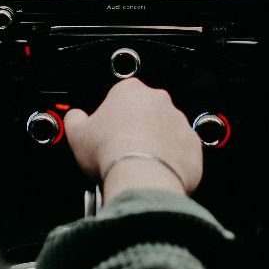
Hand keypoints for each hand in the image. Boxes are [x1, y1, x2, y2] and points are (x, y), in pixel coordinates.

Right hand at [63, 78, 203, 200]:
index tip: (105, 132)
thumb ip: (75, 119)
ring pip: (165, 131)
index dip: (111, 115)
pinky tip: (155, 172)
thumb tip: (75, 117)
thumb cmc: (110, 152)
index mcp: (130, 91)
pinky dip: (172, 161)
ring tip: (138, 164)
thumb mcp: (77, 133)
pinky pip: (182, 151)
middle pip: (145, 111)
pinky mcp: (193, 145)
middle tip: (120, 149)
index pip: (119, 95)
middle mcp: (159, 101)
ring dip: (154, 143)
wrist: (141, 178)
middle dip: (135, 127)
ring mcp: (179, 122)